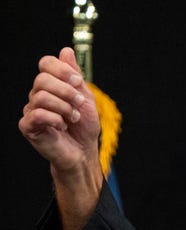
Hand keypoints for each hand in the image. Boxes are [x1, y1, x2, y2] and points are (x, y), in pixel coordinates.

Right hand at [19, 47, 103, 229]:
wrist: (83, 152)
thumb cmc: (84, 127)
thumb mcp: (85, 98)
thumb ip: (75, 75)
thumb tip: (66, 50)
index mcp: (51, 86)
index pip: (46, 64)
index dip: (62, 69)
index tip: (79, 81)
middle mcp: (38, 95)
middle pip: (42, 79)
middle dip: (66, 91)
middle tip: (78, 104)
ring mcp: (31, 110)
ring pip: (40, 96)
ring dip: (63, 107)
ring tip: (73, 118)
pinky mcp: (28, 126)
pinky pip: (37, 114)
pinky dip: (55, 118)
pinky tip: (62, 126)